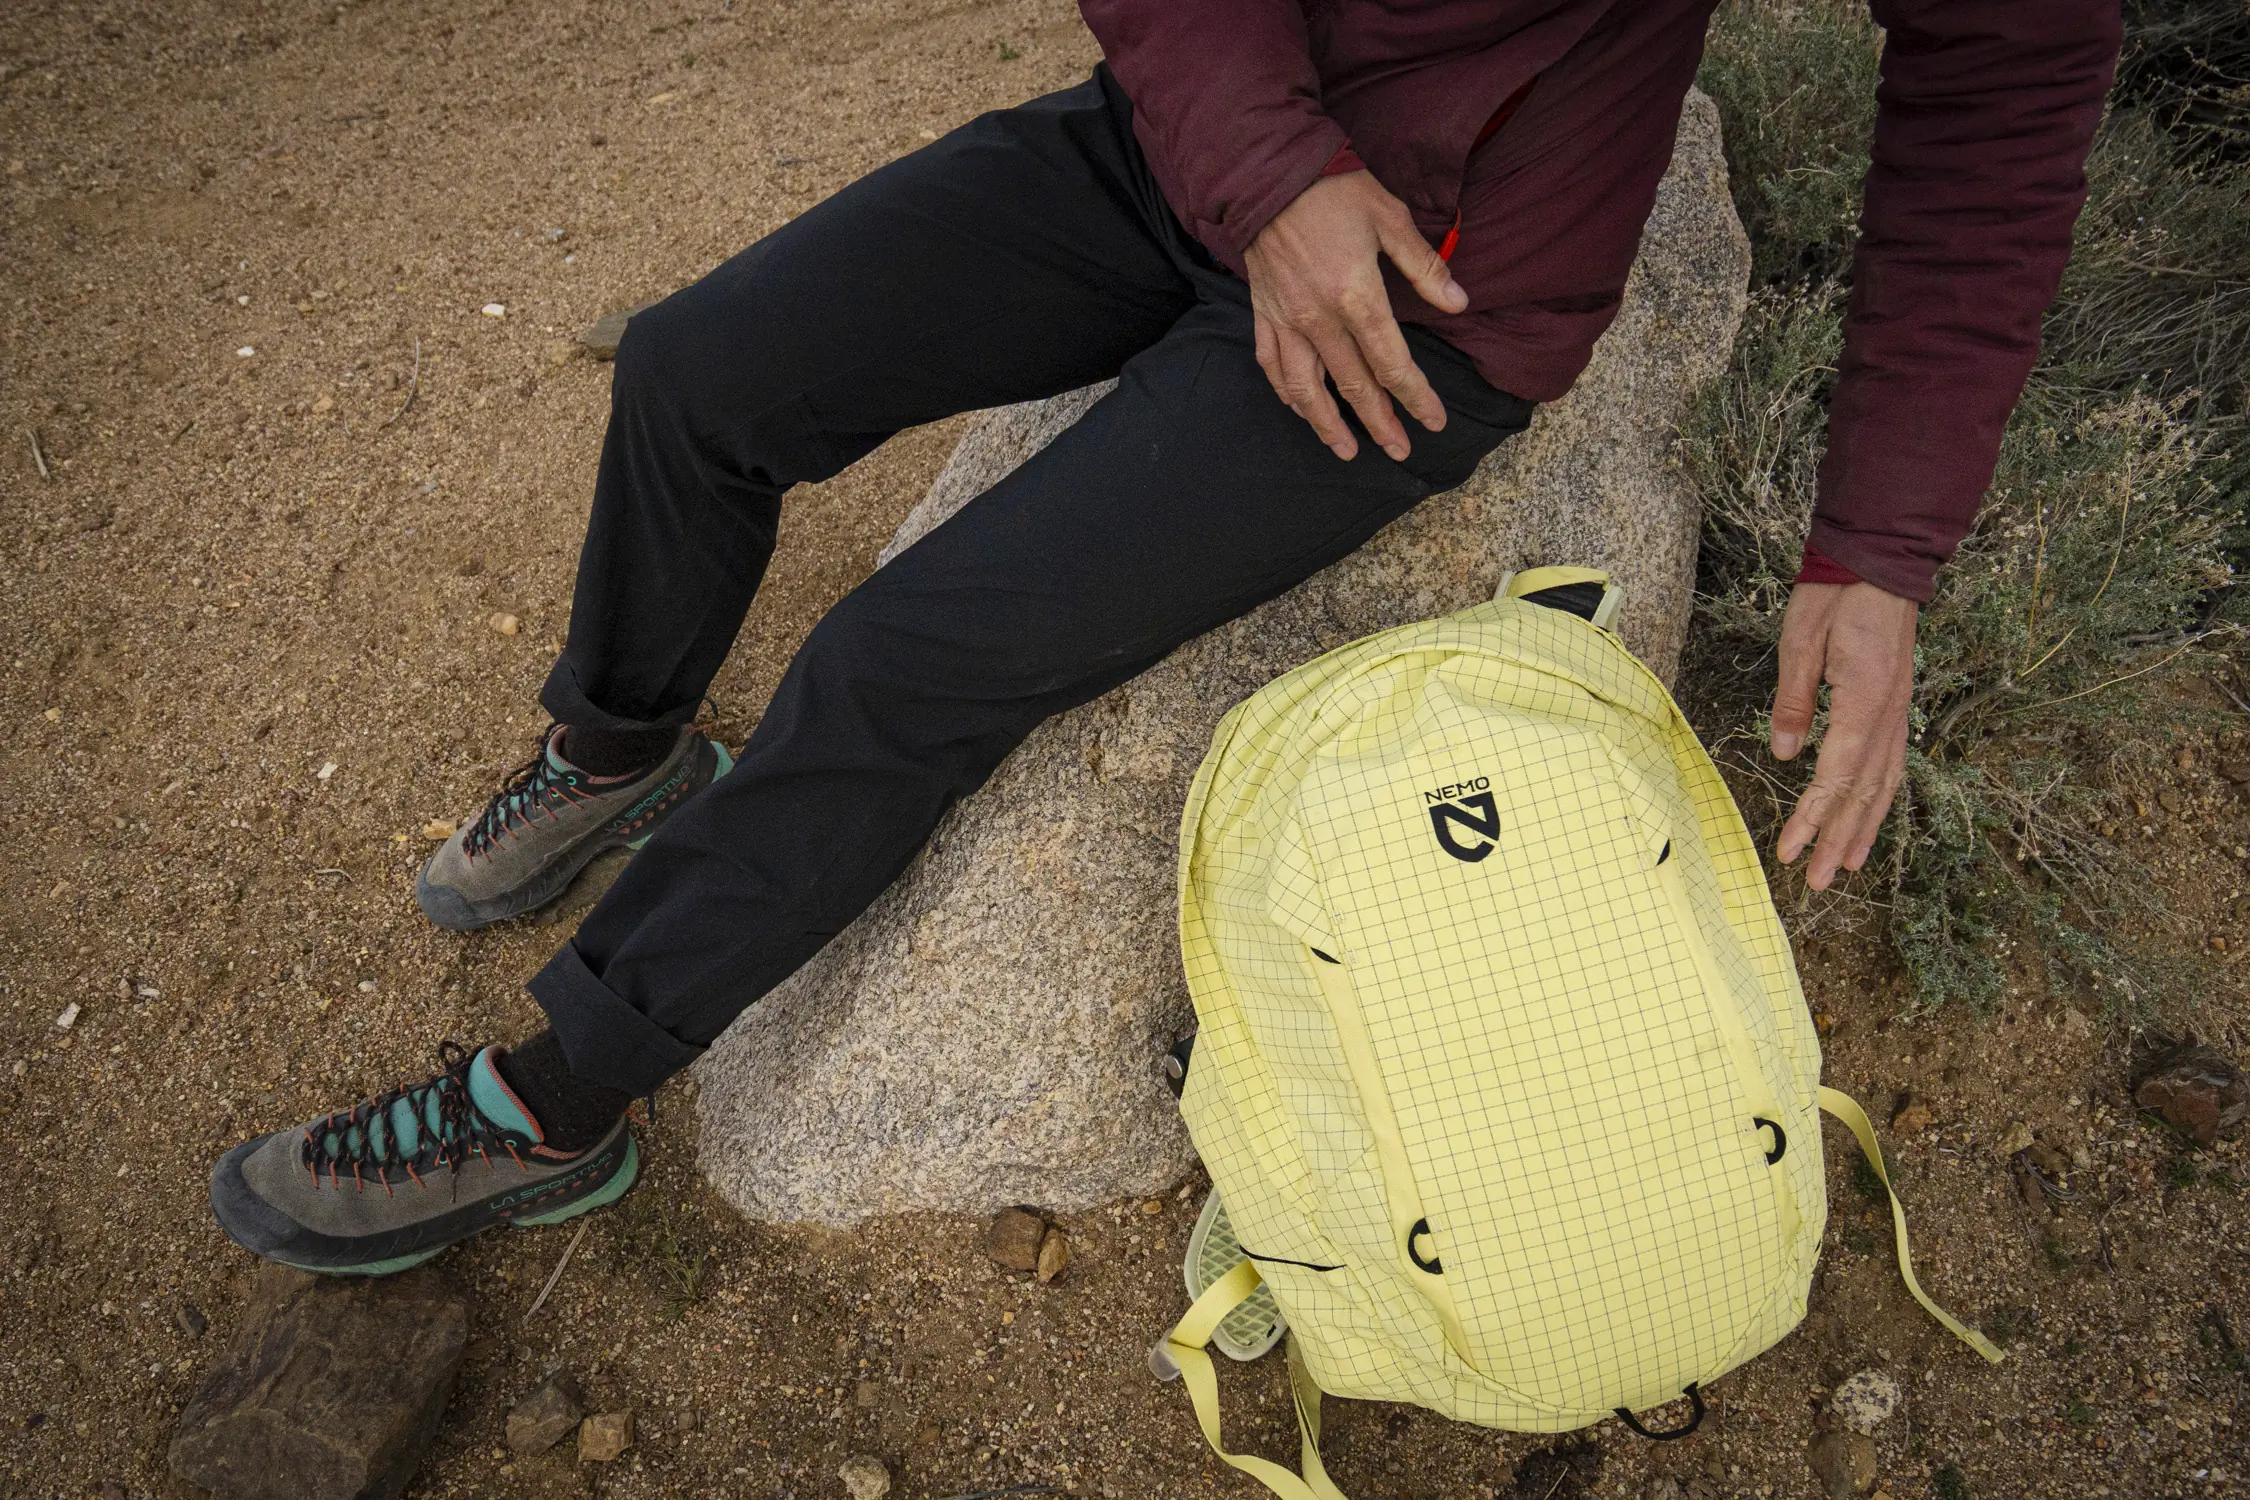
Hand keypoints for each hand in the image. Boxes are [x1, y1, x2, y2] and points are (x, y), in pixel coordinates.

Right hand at [1243, 170, 1468, 462]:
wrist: (1267, 173)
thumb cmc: (1333, 190)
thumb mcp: (1390, 218)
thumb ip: (1424, 267)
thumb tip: (1458, 304)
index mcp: (1356, 296)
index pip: (1392, 362)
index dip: (1415, 396)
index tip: (1433, 421)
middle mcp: (1319, 318)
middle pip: (1354, 385)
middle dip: (1380, 423)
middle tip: (1399, 450)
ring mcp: (1287, 319)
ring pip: (1306, 387)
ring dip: (1327, 424)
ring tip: (1346, 450)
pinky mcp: (1263, 312)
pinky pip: (1272, 364)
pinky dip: (1286, 392)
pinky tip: (1299, 408)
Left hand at [1770, 580, 1918, 890]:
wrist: (1878, 561)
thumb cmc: (1834, 596)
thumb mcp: (1800, 644)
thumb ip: (1793, 702)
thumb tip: (1786, 755)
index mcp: (1865, 700)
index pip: (1836, 775)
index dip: (1812, 818)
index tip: (1788, 850)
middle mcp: (1890, 714)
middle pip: (1864, 792)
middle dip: (1838, 839)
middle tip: (1815, 881)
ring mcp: (1899, 711)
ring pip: (1884, 783)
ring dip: (1864, 828)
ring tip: (1844, 866)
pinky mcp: (1896, 705)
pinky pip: (1892, 763)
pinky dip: (1879, 798)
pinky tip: (1869, 817)